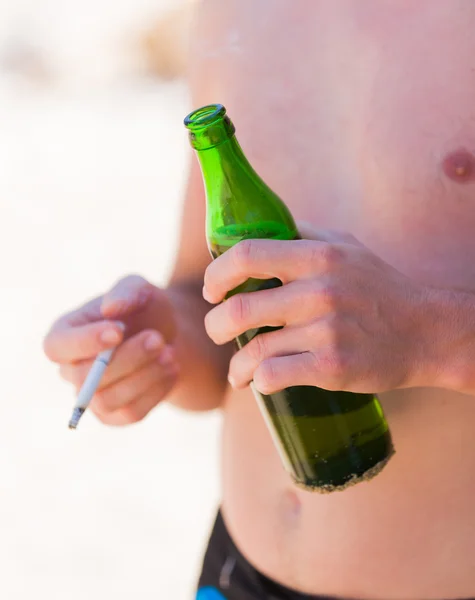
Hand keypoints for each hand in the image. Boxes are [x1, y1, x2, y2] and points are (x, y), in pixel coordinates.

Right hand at [43, 275, 178, 425]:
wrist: (166, 334)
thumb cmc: (143, 308)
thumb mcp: (139, 289)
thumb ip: (125, 292)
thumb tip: (111, 309)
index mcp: (65, 334)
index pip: (57, 347)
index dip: (85, 342)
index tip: (119, 330)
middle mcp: (70, 370)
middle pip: (84, 377)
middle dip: (125, 359)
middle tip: (156, 338)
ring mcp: (91, 397)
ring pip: (107, 401)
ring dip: (143, 378)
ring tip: (170, 353)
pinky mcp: (115, 415)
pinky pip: (131, 413)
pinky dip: (156, 391)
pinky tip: (172, 368)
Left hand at [203, 223, 432, 394]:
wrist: (425, 332)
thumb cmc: (379, 287)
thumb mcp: (346, 247)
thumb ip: (303, 234)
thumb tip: (257, 227)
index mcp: (318, 256)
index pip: (247, 255)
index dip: (217, 274)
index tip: (212, 290)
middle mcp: (320, 291)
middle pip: (240, 309)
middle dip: (216, 326)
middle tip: (218, 331)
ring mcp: (326, 331)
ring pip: (254, 350)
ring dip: (235, 365)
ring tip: (237, 371)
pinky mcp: (332, 366)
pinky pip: (274, 376)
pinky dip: (259, 382)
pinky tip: (260, 382)